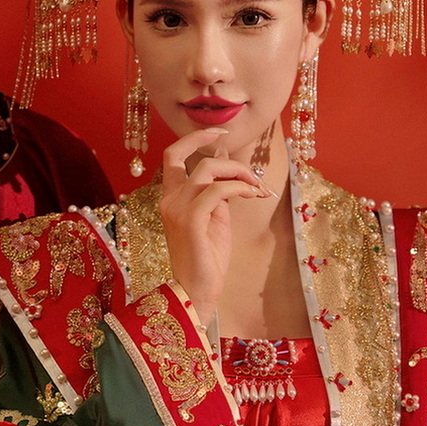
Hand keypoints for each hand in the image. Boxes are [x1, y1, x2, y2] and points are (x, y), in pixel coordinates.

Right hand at [159, 128, 269, 327]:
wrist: (196, 292)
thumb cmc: (207, 259)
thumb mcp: (214, 219)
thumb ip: (217, 193)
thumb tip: (229, 168)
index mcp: (171, 198)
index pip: (173, 155)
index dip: (195, 138)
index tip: (220, 133)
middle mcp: (169, 200)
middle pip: (197, 158)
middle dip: (231, 161)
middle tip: (255, 177)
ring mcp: (177, 209)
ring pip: (208, 169)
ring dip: (239, 173)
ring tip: (257, 188)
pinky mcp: (190, 221)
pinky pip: (218, 190)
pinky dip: (239, 188)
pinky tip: (252, 196)